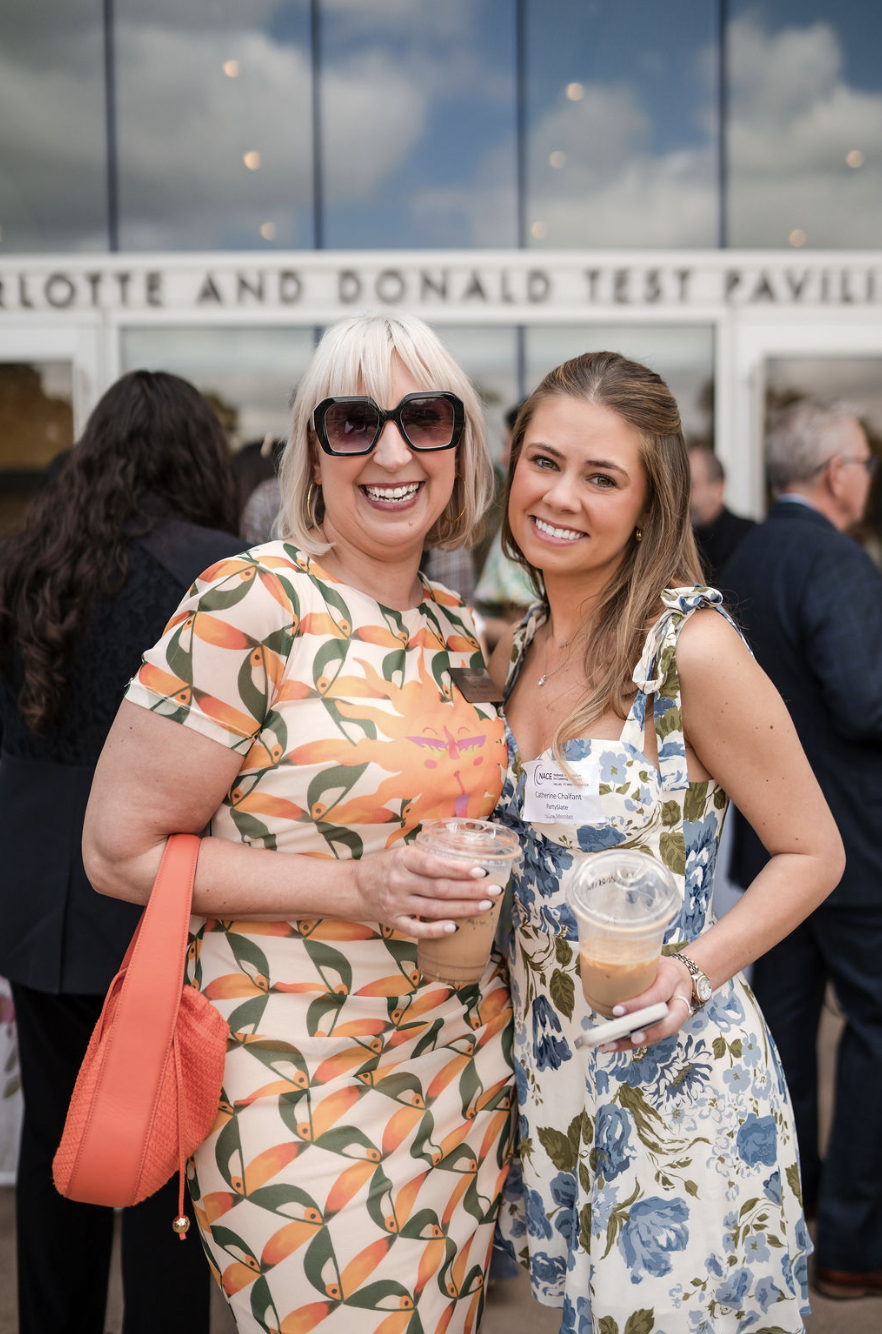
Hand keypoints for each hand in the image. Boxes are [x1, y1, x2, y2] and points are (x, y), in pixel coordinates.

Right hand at [351, 844, 502, 936]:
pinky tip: (455, 928)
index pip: (434, 865)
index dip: (458, 869)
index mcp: (404, 860)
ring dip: (462, 909)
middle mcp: (400, 882)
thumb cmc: (388, 867)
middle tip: (494, 890)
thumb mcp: (405, 853)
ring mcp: (397, 904)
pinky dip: (436, 930)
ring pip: (434, 909)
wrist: (357, 888)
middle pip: (440, 889)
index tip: (481, 871)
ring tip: (486, 906)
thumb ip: (431, 856)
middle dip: (471, 890)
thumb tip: (470, 857)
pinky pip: (417, 930)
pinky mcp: (395, 922)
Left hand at [595, 955, 695, 1052]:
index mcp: (672, 979)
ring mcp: (675, 1018)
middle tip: (626, 1037)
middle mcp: (678, 1001)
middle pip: (667, 1023)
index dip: (639, 1004)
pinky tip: (613, 1045)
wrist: (682, 975)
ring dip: (634, 1043)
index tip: (618, 1009)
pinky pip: (652, 1037)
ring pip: (659, 1034)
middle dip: (646, 1033)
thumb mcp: (651, 960)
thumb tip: (604, 970)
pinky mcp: (667, 1027)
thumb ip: (634, 966)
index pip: (657, 994)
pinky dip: (632, 1043)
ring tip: (610, 1045)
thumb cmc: (661, 968)